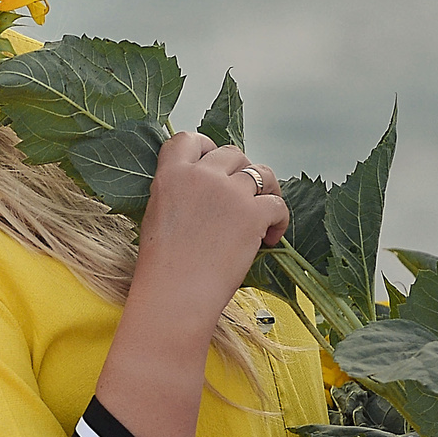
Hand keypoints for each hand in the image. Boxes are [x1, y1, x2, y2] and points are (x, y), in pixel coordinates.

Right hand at [97, 135, 288, 436]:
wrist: (174, 298)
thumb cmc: (162, 269)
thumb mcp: (158, 215)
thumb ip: (179, 191)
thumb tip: (207, 189)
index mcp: (171, 174)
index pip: (190, 139)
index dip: (207, 148)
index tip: (216, 167)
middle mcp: (201, 175)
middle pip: (233, 153)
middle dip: (242, 172)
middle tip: (243, 198)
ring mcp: (229, 193)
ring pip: (261, 173)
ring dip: (266, 189)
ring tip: (264, 212)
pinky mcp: (252, 214)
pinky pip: (277, 203)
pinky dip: (279, 219)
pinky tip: (270, 238)